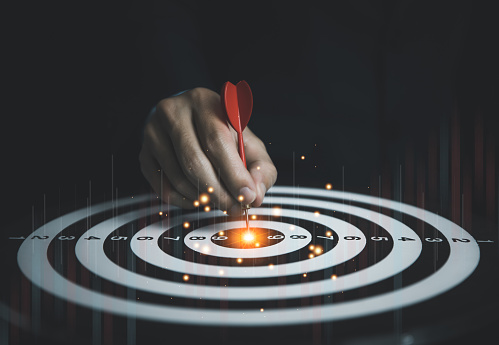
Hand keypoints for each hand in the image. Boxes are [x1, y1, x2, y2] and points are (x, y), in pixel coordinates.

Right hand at [140, 87, 276, 214]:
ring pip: (178, 177)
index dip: (233, 173)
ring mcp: (153, 132)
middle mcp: (174, 112)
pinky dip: (185, 201)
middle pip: (194, 161)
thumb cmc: (221, 133)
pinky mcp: (143, 153)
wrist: (188, 119)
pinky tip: (199, 199)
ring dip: (203, 198)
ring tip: (219, 201)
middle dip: (219, 192)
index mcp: (205, 102)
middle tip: (234, 207)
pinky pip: (162, 187)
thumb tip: (256, 195)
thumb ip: (260, 168)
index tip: (247, 197)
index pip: (217, 140)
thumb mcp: (248, 143)